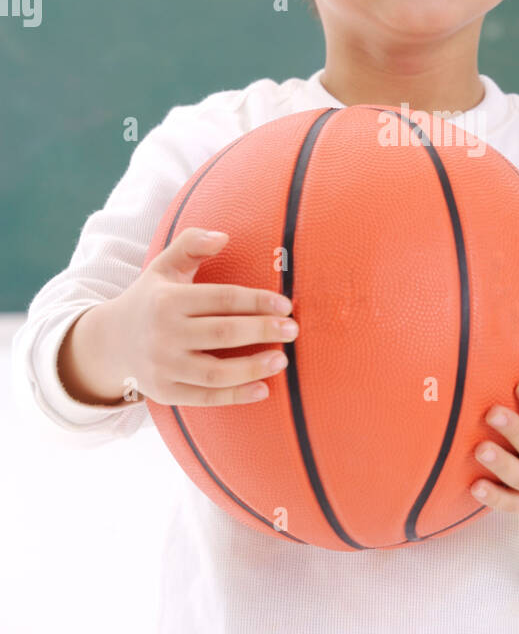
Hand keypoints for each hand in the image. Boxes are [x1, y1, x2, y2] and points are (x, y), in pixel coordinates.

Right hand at [105, 227, 298, 406]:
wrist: (110, 342)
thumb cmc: (150, 299)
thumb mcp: (164, 266)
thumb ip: (191, 244)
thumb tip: (223, 235)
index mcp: (167, 300)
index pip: (221, 299)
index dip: (257, 301)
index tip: (285, 305)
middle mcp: (163, 334)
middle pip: (223, 334)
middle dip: (263, 331)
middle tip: (293, 330)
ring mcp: (163, 367)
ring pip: (216, 372)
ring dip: (253, 367)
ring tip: (282, 360)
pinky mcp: (165, 393)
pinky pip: (205, 398)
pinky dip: (236, 396)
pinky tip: (263, 389)